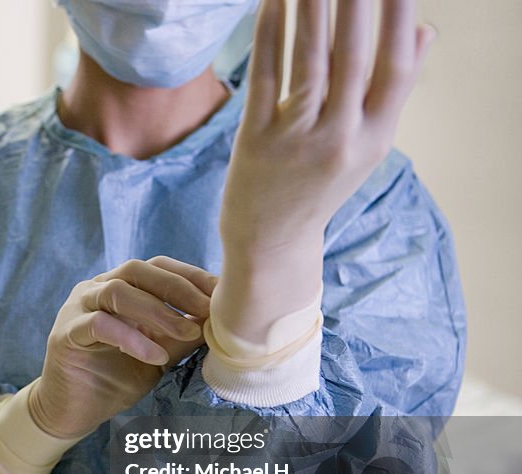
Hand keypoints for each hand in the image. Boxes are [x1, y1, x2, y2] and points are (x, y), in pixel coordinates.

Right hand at [30, 257, 216, 438]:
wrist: (75, 412)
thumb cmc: (117, 379)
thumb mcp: (160, 354)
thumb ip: (182, 335)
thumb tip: (222, 320)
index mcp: (118, 287)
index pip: (157, 267)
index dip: (190, 276)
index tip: (221, 293)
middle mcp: (95, 290)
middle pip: (136, 270)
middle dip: (176, 287)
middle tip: (207, 310)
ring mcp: (76, 309)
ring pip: (116, 291)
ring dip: (157, 311)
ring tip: (186, 333)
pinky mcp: (65, 334)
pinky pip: (98, 325)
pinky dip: (131, 338)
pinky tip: (154, 357)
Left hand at [216, 0, 435, 336]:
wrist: (271, 243)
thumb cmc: (319, 185)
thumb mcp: (366, 145)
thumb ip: (393, 90)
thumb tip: (424, 30)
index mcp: (376, 137)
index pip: (397, 67)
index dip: (400, 17)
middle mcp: (341, 139)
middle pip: (354, 56)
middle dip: (357, 2)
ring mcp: (297, 141)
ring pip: (310, 61)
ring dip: (312, 7)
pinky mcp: (255, 141)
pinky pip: (266, 78)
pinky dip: (270, 36)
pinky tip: (273, 1)